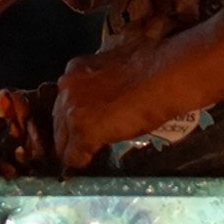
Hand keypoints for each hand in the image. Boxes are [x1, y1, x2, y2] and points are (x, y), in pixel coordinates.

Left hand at [50, 35, 201, 168]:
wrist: (164, 76)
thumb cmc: (152, 63)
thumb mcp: (118, 59)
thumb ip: (106, 73)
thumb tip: (111, 77)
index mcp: (76, 69)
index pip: (67, 98)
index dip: (77, 112)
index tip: (87, 119)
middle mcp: (67, 88)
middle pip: (59, 118)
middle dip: (70, 129)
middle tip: (85, 138)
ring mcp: (73, 111)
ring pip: (62, 138)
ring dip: (73, 145)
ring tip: (84, 154)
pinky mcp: (84, 132)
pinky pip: (73, 156)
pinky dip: (80, 162)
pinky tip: (86, 164)